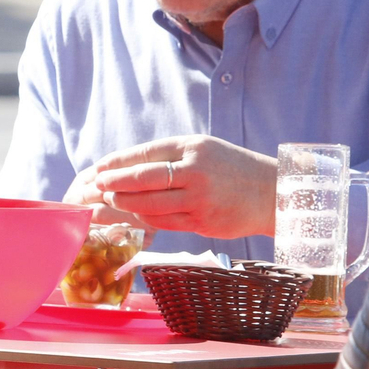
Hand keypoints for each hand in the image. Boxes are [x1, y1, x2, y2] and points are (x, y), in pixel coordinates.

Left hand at [75, 135, 276, 238]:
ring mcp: (199, 198)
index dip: (118, 161)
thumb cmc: (232, 168)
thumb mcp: (204, 149)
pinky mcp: (202, 221)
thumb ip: (171, 155)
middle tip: (97, 186)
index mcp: (193, 147)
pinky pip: (164, 222)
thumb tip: (129, 165)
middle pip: (143, 179)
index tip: (100, 166)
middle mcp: (195, 171)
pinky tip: (132, 216)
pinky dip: (144, 219)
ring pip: (150, 204)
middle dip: (115, 183)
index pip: (146, 153)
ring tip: (109, 202)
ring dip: (124, 205)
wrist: (271, 193)